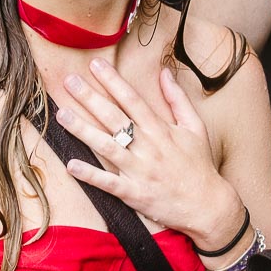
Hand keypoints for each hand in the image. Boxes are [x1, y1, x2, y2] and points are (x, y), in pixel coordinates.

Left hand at [56, 58, 243, 249]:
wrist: (208, 206)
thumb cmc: (200, 165)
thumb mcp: (195, 127)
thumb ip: (178, 99)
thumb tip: (164, 73)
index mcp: (161, 129)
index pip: (132, 99)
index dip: (113, 80)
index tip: (95, 64)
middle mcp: (148, 147)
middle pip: (114, 117)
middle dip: (90, 97)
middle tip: (68, 80)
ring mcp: (140, 171)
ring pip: (106, 146)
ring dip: (82, 130)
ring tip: (62, 114)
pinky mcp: (135, 193)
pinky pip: (109, 183)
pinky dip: (90, 174)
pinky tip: (71, 165)